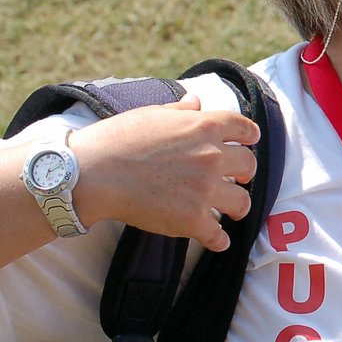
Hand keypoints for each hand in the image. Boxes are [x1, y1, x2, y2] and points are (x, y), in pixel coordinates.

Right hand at [71, 94, 258, 251]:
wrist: (92, 173)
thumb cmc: (116, 140)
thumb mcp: (152, 114)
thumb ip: (180, 110)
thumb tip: (196, 100)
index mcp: (205, 127)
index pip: (245, 129)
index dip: (249, 137)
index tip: (249, 143)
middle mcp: (212, 156)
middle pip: (249, 166)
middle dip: (244, 173)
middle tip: (237, 180)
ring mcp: (205, 189)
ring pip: (242, 202)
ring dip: (238, 207)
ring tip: (232, 211)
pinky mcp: (192, 219)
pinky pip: (218, 235)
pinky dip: (219, 240)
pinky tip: (218, 241)